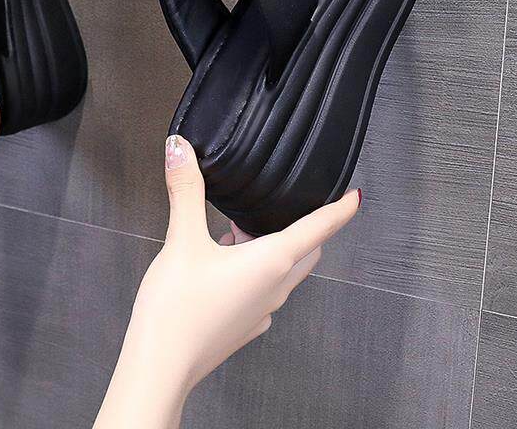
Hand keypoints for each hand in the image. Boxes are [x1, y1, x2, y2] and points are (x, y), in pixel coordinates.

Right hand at [94, 135, 360, 427]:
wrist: (160, 368)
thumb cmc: (177, 310)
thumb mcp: (182, 240)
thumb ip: (186, 190)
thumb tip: (182, 148)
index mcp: (271, 262)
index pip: (319, 228)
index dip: (340, 209)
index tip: (355, 196)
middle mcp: (274, 287)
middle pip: (306, 250)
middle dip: (305, 226)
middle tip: (287, 205)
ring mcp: (261, 311)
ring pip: (285, 271)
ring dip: (275, 247)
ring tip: (240, 228)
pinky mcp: (244, 325)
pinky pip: (264, 291)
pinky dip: (256, 270)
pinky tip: (225, 265)